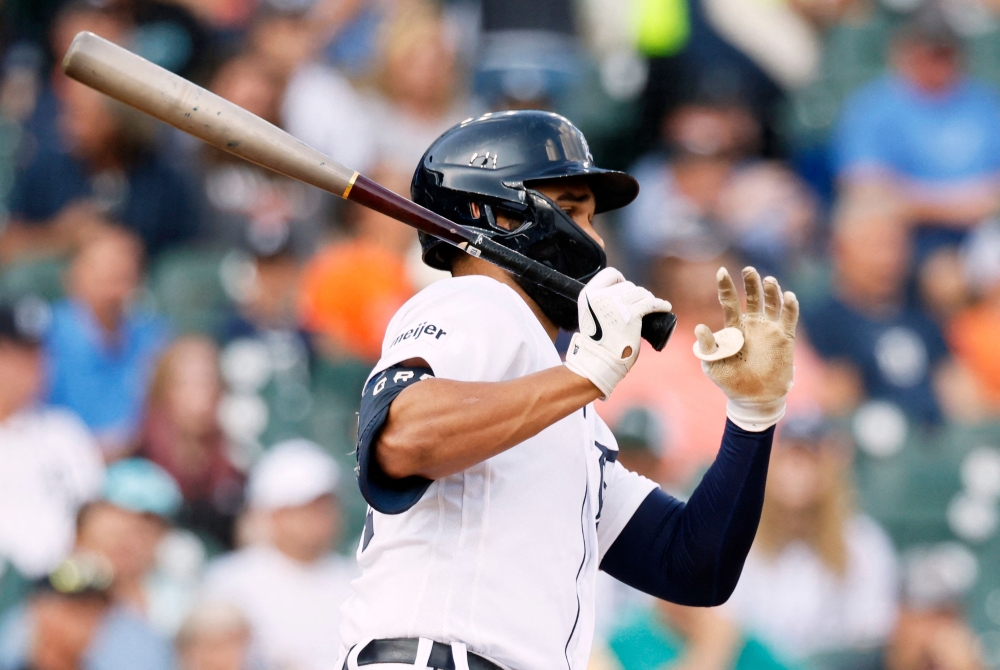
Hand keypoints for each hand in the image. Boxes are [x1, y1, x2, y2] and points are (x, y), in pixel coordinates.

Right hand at [565, 267, 671, 399]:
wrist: (600, 361)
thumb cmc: (599, 341)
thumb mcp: (591, 314)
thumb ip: (600, 300)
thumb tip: (622, 291)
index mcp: (588, 294)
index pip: (611, 273)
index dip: (621, 281)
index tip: (626, 292)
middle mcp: (600, 296)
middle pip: (627, 284)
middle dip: (635, 293)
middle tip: (638, 307)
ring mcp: (616, 304)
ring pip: (640, 292)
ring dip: (647, 298)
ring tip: (649, 308)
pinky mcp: (630, 315)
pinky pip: (651, 303)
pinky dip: (660, 304)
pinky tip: (665, 307)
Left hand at [695, 267, 796, 430]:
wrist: (753, 399)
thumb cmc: (730, 380)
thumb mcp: (713, 364)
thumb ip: (707, 346)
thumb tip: (699, 327)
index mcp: (733, 327)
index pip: (728, 302)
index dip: (725, 287)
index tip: (721, 271)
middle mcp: (751, 324)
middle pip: (752, 297)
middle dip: (751, 282)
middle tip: (748, 270)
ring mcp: (768, 329)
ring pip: (772, 303)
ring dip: (771, 291)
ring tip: (769, 280)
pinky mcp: (784, 337)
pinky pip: (789, 318)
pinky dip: (790, 306)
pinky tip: (788, 296)